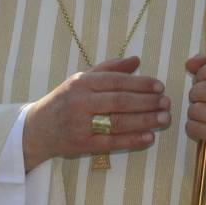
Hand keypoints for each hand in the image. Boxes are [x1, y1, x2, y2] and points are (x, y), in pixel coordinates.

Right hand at [23, 56, 170, 171]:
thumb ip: (110, 69)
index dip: (140, 83)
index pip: (116, 81)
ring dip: (145, 121)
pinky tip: (149, 137)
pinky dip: (132, 140)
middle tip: (167, 103)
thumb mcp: (82, 79)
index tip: (160, 86)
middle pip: (120, 101)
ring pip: (118, 122)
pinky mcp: (82, 145)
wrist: (38, 128)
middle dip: (147, 102)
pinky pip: (112, 143)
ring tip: (164, 118)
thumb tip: (137, 59)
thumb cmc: (66, 100)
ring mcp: (81, 125)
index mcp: (82, 82)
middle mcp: (81, 102)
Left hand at [185, 55, 205, 178]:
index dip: (204, 72)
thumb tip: (190, 63)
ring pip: (196, 109)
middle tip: (203, 101)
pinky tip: (203, 129)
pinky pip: (195, 127)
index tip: (204, 80)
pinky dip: (193, 129)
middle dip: (195, 95)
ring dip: (193, 114)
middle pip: (202, 88)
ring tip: (204, 116)